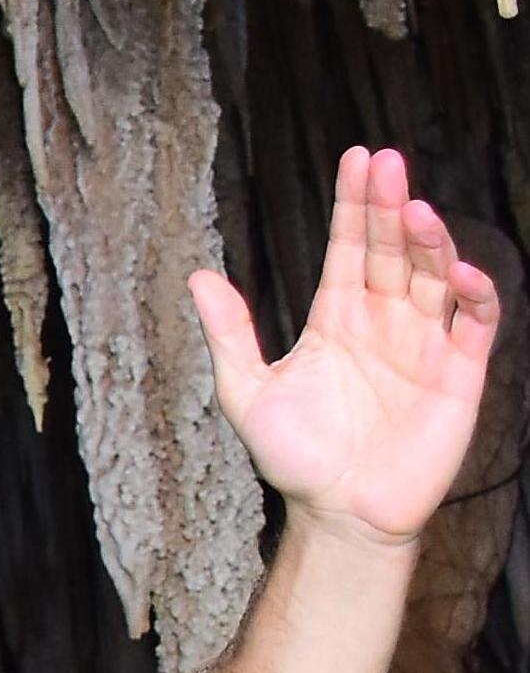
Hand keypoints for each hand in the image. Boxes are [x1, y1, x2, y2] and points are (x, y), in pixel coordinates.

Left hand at [189, 148, 503, 548]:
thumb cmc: (295, 458)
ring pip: (435, 276)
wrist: (339, 514)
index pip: (349, 247)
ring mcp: (424, 343)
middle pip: (392, 250)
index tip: (357, 158)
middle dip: (388, 205)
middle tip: (385, 160)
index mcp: (336, 318)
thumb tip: (198, 275)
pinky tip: (460, 273)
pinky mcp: (459, 374)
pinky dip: (474, 295)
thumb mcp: (247, 392)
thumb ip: (229, 333)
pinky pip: (475, 324)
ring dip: (429, 241)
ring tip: (413, 209)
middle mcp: (384, 321)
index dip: (353, 204)